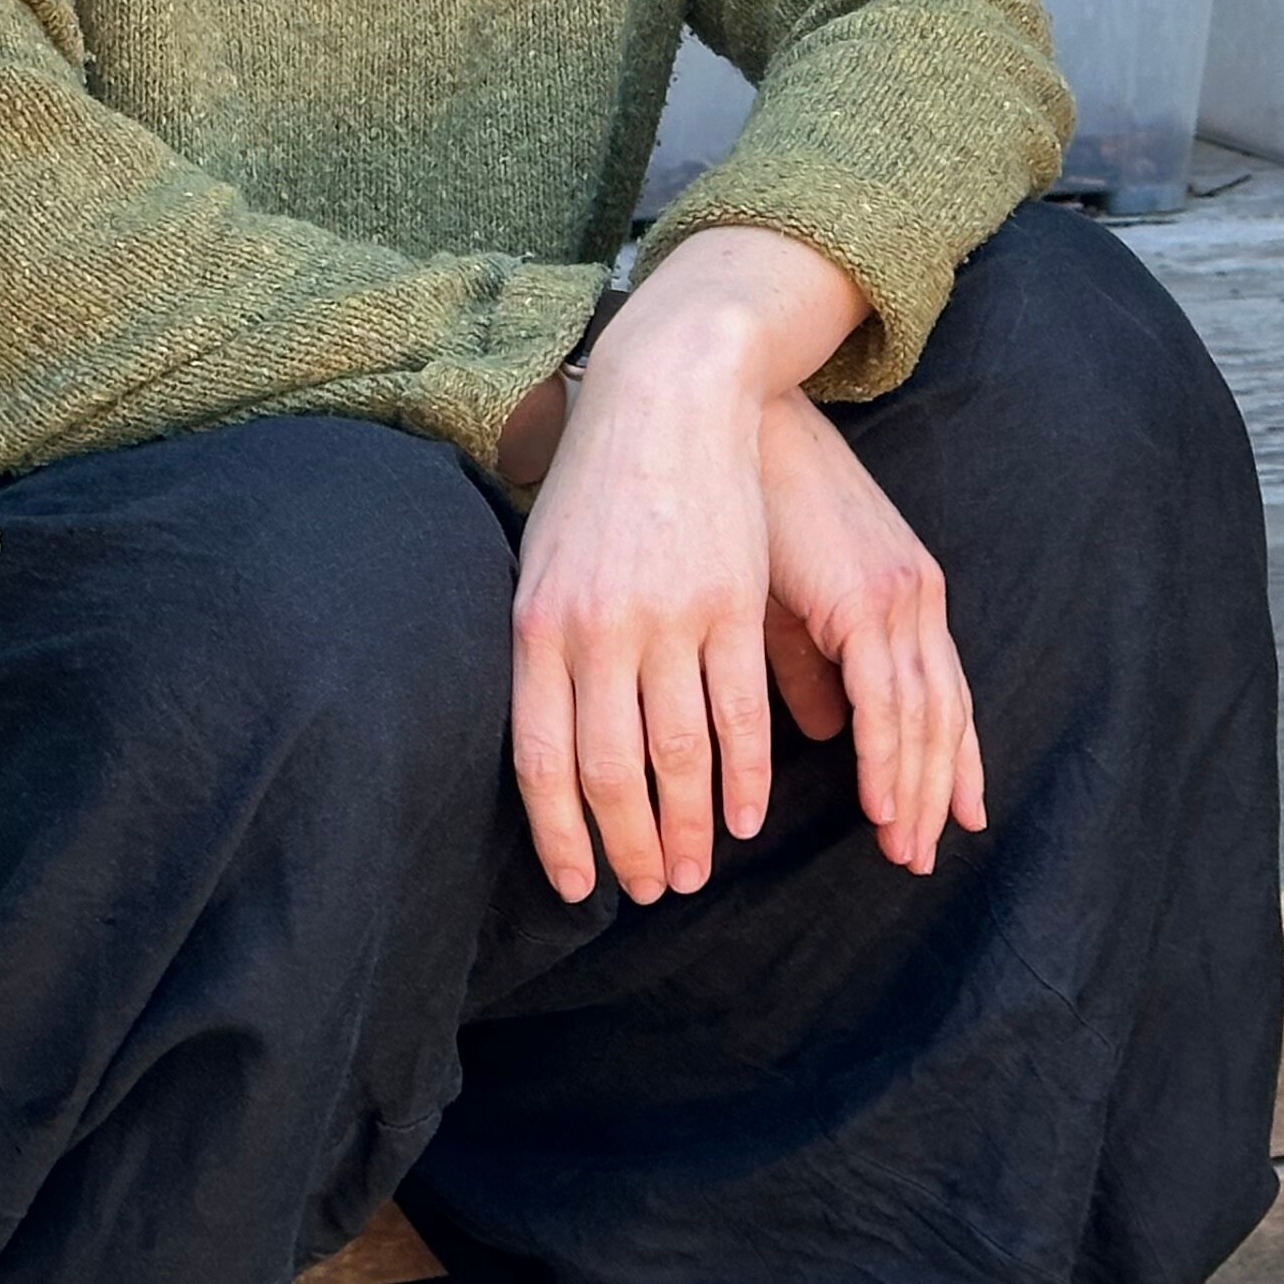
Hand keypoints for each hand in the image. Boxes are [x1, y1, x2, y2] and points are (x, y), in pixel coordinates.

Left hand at [502, 229, 864, 905]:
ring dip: (689, 826)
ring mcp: (667, 618)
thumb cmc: (594, 482)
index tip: (580, 887)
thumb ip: (541, 653)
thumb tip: (543, 748)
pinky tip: (746, 813)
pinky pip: (739, 710)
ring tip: (697, 869)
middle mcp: (596, 633)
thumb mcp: (542, 564)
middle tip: (653, 890)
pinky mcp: (730, 602)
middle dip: (632, 847)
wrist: (665, 393)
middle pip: (610, 773)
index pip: (540, 762)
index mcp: (537, 629)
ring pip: (679, 754)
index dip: (561, 837)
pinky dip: (744, 773)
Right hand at [759, 391, 983, 873]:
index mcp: (902, 591)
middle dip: (934, 790)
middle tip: (919, 855)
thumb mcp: (784, 597)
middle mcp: (916, 596)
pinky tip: (878, 805)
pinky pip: (888, 698)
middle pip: (943, 714)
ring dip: (912, 790)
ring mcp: (899, 595)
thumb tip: (829, 729)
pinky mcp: (867, 598)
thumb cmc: (745, 503)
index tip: (946, 817)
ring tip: (901, 850)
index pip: (941, 692)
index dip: (948, 759)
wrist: (732, 421)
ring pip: (923, 717)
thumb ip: (810, 663)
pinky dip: (888, 757)